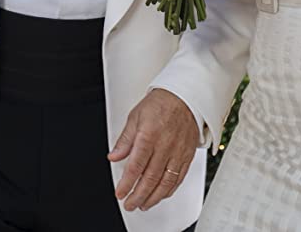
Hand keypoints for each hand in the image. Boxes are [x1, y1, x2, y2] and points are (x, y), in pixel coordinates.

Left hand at [108, 88, 198, 211]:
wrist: (185, 97)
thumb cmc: (160, 104)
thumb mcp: (135, 117)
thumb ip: (124, 140)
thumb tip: (114, 156)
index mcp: (149, 135)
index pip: (136, 166)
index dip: (127, 183)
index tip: (120, 193)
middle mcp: (165, 146)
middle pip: (150, 178)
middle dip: (138, 195)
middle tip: (129, 204)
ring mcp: (178, 152)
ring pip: (166, 182)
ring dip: (153, 197)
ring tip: (143, 204)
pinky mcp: (187, 155)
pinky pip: (179, 178)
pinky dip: (169, 190)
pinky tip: (161, 195)